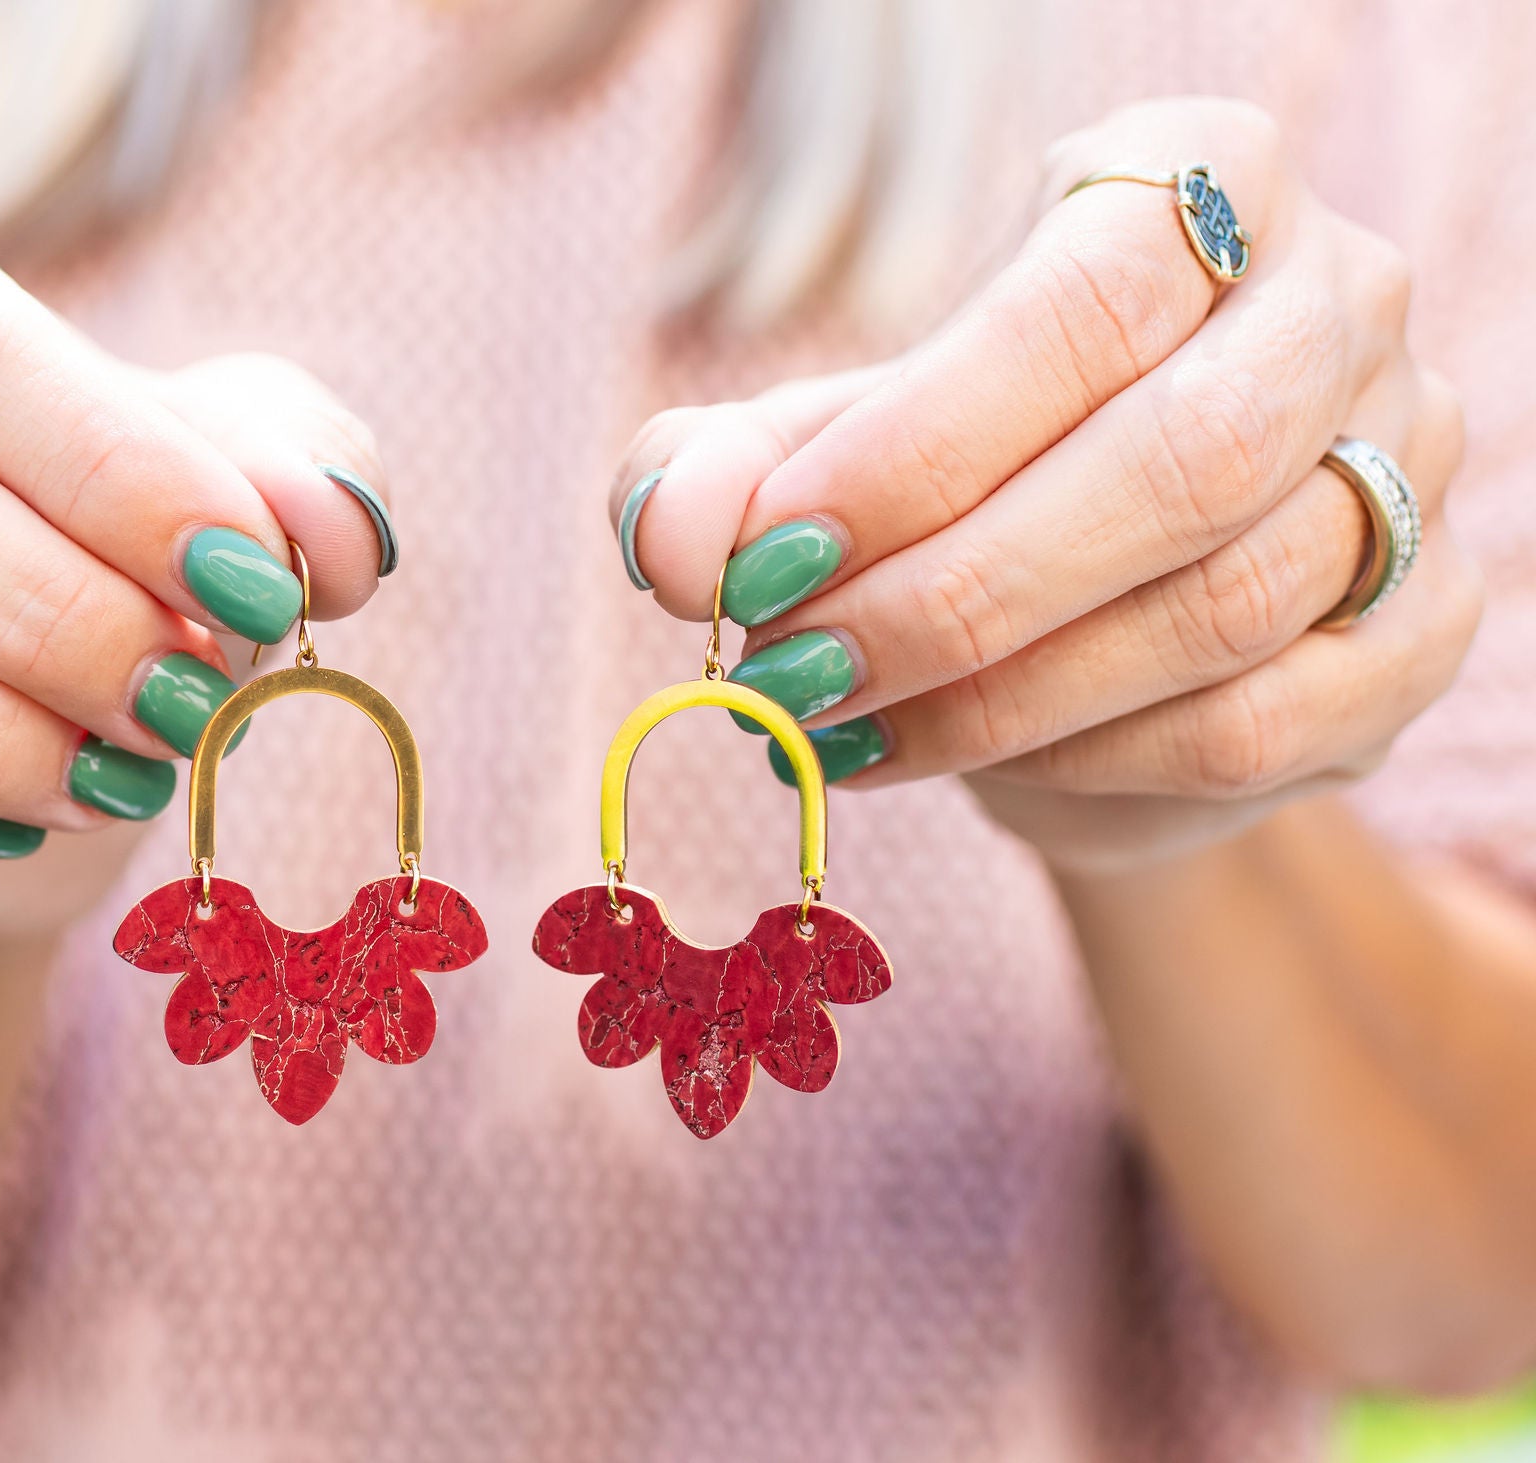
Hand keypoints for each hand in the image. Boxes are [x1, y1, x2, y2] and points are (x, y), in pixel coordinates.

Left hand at [612, 98, 1479, 872]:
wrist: (1105, 606)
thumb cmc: (963, 481)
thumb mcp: (828, 449)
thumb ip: (726, 469)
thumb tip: (666, 536)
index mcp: (1204, 181)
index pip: (1084, 295)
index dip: (915, 446)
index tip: (764, 563)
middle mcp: (1341, 300)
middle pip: (1179, 458)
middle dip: (954, 594)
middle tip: (791, 676)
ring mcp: (1409, 463)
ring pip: (1226, 603)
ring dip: (1004, 695)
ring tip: (842, 729)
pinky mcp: (1423, 626)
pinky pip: (1262, 721)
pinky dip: (1090, 762)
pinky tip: (967, 761)